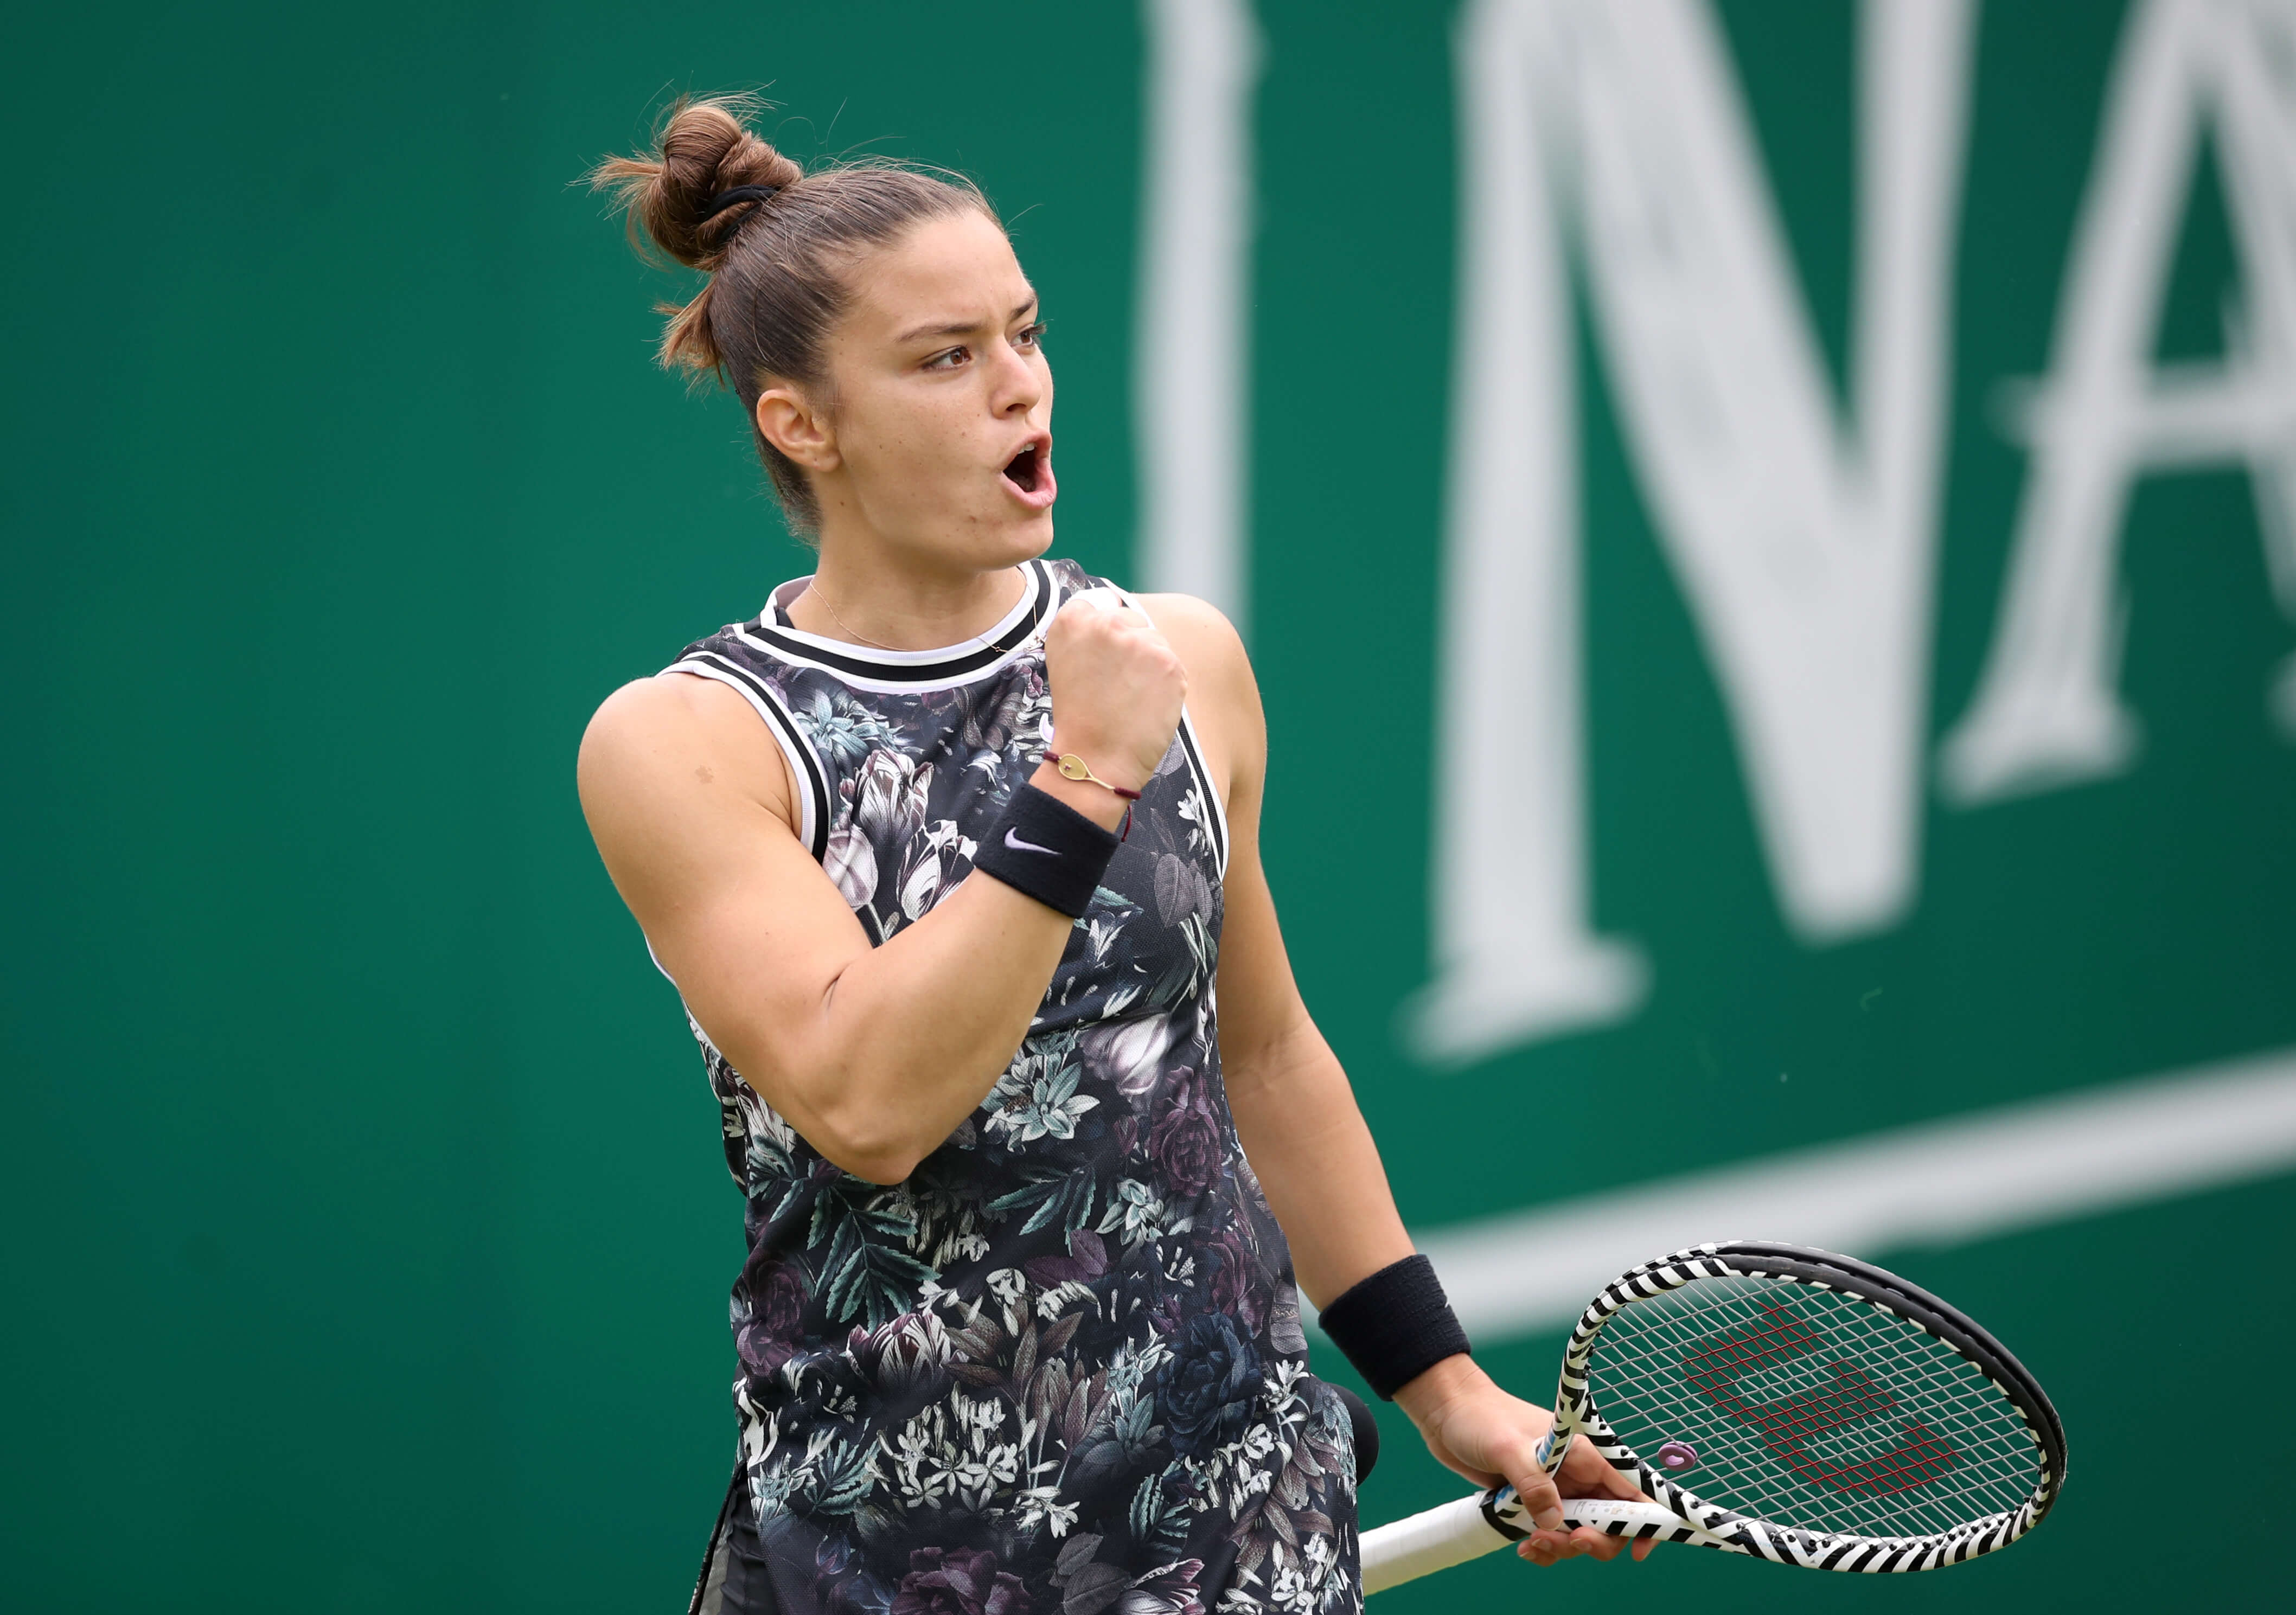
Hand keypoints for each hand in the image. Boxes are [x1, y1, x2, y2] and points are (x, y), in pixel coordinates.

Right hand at [1039, 591, 1185, 806]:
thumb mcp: (1066, 662)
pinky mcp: (1168, 662)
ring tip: (1130, 698)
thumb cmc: (1080, 716)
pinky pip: (1173, 665)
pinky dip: (1166, 685)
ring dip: (1150, 666)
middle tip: (1116, 685)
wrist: (1094, 760)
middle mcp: (1106, 623)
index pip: (1102, 603)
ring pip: (1156, 642)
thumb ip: (1087, 631)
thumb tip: (1117, 609)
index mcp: (1072, 620)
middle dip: (1131, 647)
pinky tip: (1147, 705)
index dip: (1106, 632)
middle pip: (1133, 620)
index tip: (1103, 658)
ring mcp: (1140, 641)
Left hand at [1395, 1356, 1654, 1566]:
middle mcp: (1576, 1476)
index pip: (1631, 1490)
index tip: (1639, 1550)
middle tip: (1571, 1541)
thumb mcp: (1508, 1447)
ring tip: (1532, 1544)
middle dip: (1595, 1541)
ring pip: (1577, 1535)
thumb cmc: (1482, 1418)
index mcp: (1584, 1455)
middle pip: (1608, 1522)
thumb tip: (1554, 1523)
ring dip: (1562, 1548)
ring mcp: (1555, 1492)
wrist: (1448, 1413)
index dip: (1646, 1521)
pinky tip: (1523, 1548)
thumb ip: (1534, 1484)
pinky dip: (1542, 1549)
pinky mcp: (1531, 1504)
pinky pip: (1549, 1536)